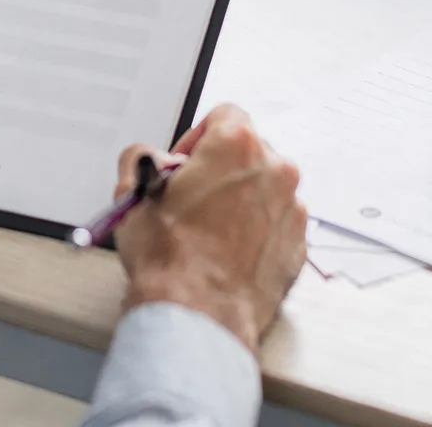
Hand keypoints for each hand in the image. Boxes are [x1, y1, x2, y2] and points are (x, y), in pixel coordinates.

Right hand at [112, 104, 306, 355]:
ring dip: (241, 202)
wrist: (198, 316)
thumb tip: (147, 159)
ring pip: (264, 190)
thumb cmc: (170, 258)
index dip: (198, 138)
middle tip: (192, 199)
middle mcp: (275, 170)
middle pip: (249, 153)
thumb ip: (141, 158)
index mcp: (238, 145)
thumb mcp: (133, 195)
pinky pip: (276, 225)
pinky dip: (256, 233)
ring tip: (208, 232)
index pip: (225, 116)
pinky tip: (227, 254)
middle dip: (222, 170)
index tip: (185, 164)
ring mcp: (292, 209)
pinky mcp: (298, 245)